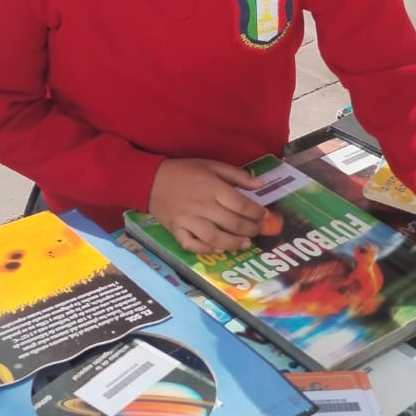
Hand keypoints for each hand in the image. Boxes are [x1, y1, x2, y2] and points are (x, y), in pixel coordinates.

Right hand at [149, 159, 267, 254]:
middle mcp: (202, 205)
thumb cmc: (184, 171)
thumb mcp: (211, 165)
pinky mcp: (176, 230)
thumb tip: (261, 185)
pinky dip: (206, 250)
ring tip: (245, 244)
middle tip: (257, 231)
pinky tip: (218, 249)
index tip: (265, 216)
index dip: (257, 213)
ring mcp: (188, 220)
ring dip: (233, 244)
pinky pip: (192, 245)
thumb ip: (237, 175)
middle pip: (232, 223)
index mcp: (213, 187)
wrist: (150, 180)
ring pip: (215, 238)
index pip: (241, 205)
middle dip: (250, 229)